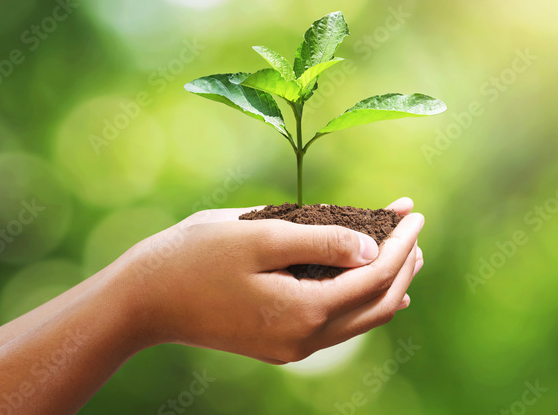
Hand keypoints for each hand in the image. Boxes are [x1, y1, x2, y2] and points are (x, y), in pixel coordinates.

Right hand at [112, 198, 424, 363]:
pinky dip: (362, 300)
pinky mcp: (279, 344)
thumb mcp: (261, 235)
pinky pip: (338, 325)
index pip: (375, 277)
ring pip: (361, 319)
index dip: (400, 243)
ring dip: (388, 283)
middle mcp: (305, 339)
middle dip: (403, 263)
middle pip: (377, 303)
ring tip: (404, 250)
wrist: (143, 300)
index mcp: (304, 312)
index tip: (412, 210)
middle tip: (413, 225)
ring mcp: (292, 347)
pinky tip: (370, 283)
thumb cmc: (196, 256)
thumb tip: (372, 248)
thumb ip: (321, 240)